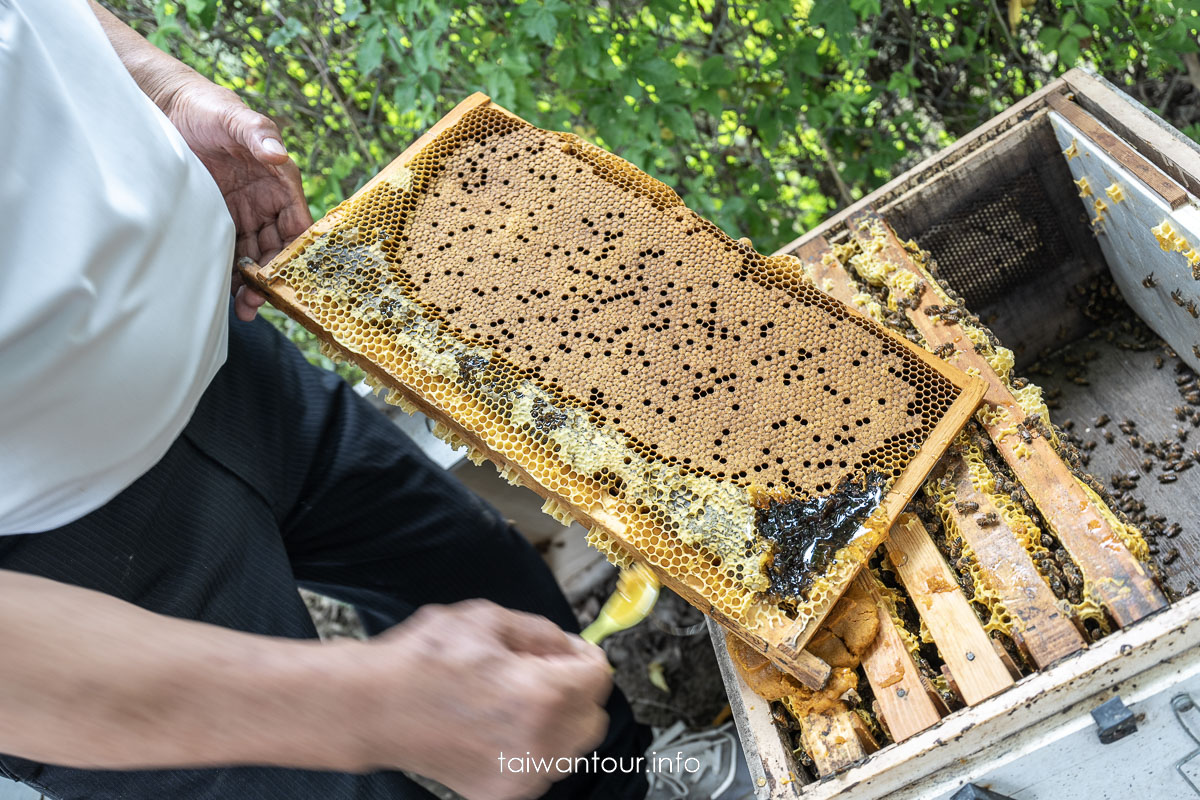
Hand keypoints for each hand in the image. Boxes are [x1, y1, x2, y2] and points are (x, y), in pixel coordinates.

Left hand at [161, 79, 311, 320]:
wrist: (165, 108)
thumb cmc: (207, 108)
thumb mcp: (233, 117)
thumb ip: (256, 132)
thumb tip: (276, 152)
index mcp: (279, 182)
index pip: (297, 225)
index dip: (297, 253)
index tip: (289, 275)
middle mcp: (264, 202)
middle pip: (278, 249)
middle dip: (273, 278)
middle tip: (258, 300)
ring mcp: (240, 214)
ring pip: (255, 257)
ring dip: (252, 284)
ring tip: (243, 309)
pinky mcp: (215, 220)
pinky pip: (228, 253)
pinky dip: (229, 275)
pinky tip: (223, 294)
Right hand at [349, 600, 611, 799]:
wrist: (374, 707)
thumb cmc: (421, 662)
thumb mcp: (487, 620)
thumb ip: (540, 633)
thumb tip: (567, 647)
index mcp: (541, 695)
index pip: (599, 676)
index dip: (586, 656)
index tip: (572, 651)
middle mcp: (538, 743)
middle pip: (592, 717)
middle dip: (577, 691)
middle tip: (547, 671)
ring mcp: (520, 775)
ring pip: (570, 748)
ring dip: (558, 721)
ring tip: (517, 698)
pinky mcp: (501, 794)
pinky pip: (540, 769)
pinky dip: (533, 748)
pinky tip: (501, 725)